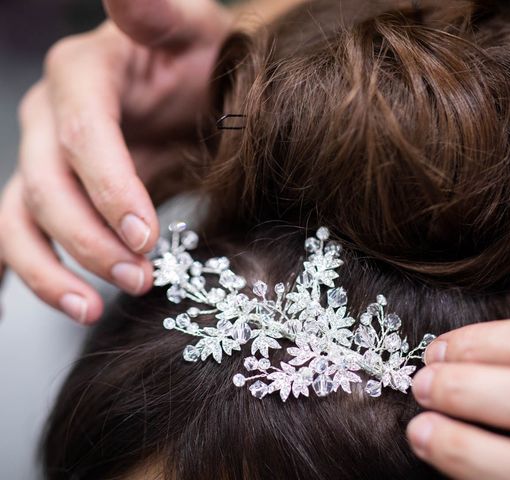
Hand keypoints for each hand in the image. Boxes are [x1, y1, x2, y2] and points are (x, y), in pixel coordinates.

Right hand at [0, 0, 231, 322]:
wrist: (197, 90)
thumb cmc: (199, 61)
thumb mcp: (190, 29)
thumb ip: (154, 12)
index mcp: (82, 74)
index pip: (82, 135)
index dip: (108, 188)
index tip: (146, 234)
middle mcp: (49, 117)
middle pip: (46, 186)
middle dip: (90, 239)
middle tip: (140, 277)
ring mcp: (43, 158)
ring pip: (20, 220)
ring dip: (53, 270)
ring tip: (92, 308)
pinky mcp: (52, 194)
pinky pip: (22, 236)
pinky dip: (29, 273)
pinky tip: (56, 301)